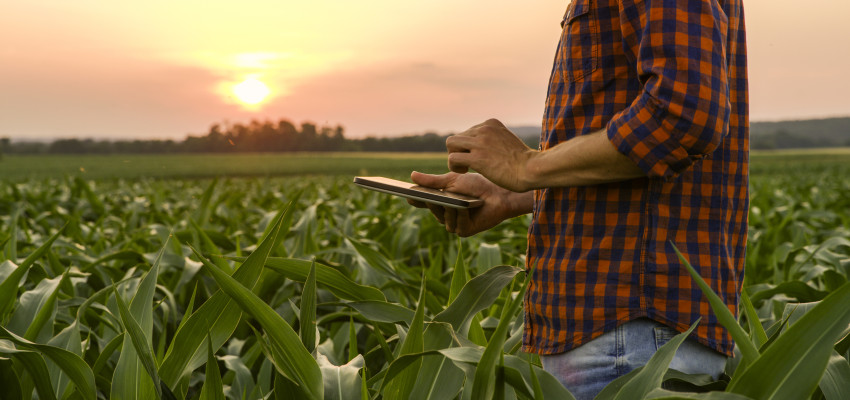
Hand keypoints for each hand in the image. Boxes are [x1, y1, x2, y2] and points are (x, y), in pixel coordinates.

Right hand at [406, 171, 531, 236]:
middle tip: (427, 196)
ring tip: (452, 200)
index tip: (406, 194)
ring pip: (444, 219)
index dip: (416, 199)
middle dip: (432, 202)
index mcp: (442, 201)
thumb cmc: (477, 185)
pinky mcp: (466, 231)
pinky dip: (460, 215)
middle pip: (433, 210)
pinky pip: (457, 224)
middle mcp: (447, 214)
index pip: (424, 202)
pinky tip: (466, 207)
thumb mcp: (452, 180)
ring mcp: (456, 224)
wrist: (499, 193)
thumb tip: (411, 176)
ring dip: (449, 208)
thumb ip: (433, 181)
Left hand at [446, 119, 537, 191]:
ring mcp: (480, 143)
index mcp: (491, 124)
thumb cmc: (523, 161)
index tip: (477, 156)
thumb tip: (480, 148)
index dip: (469, 146)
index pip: (468, 131)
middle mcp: (484, 129)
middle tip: (468, 163)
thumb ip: (493, 139)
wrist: (531, 169)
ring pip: (451, 144)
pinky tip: (465, 171)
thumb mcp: (507, 140)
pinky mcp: (477, 158)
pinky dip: (454, 166)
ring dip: (454, 157)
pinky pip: (453, 158)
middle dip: (459, 151)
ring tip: (464, 167)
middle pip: (458, 137)